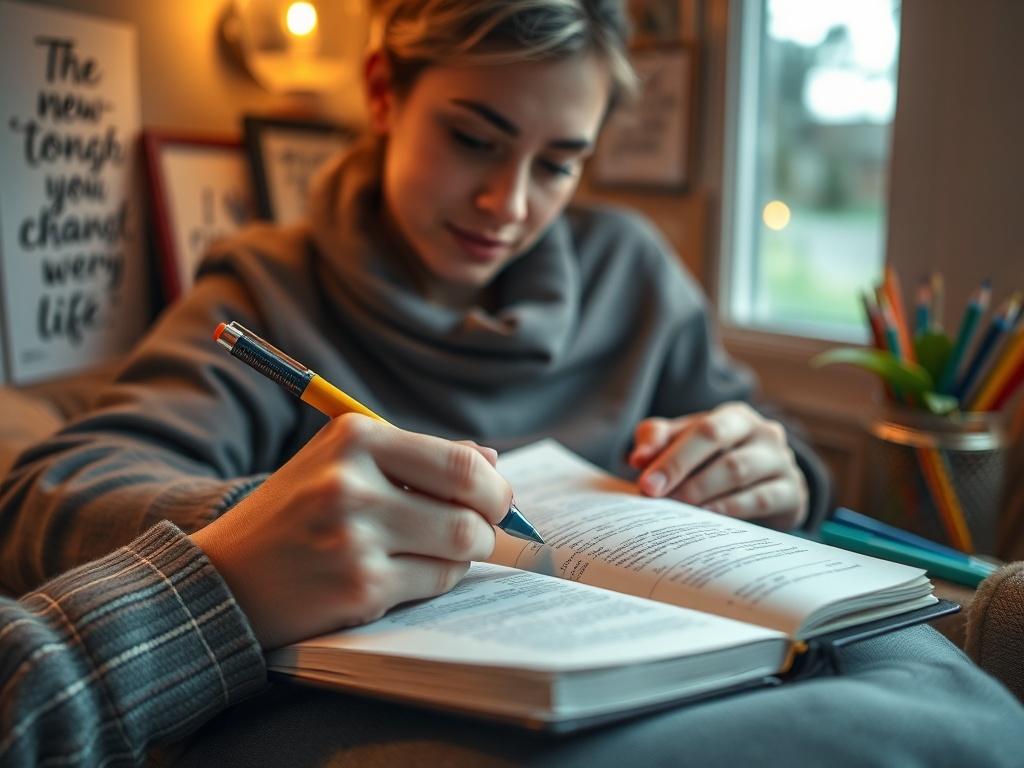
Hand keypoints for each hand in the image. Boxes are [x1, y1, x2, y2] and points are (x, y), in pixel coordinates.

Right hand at [191, 416, 511, 648]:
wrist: (225, 577)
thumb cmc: (295, 514)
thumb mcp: (342, 462)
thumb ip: (416, 456)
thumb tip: (491, 460)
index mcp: (354, 437)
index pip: (460, 463)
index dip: (494, 487)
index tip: (495, 499)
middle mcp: (352, 483)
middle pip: (470, 510)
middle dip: (489, 525)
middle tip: (481, 530)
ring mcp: (354, 539)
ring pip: (459, 549)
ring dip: (465, 554)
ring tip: (442, 550)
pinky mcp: (357, 587)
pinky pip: (434, 582)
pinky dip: (435, 578)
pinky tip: (407, 572)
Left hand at [627, 402, 807, 529]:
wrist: (765, 490)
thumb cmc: (714, 462)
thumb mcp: (684, 444)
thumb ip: (657, 441)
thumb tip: (638, 458)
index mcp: (735, 417)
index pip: (703, 430)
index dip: (673, 456)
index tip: (647, 484)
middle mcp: (764, 433)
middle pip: (721, 447)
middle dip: (682, 472)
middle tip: (655, 497)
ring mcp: (782, 462)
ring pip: (739, 472)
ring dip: (702, 493)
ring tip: (676, 510)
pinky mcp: (793, 493)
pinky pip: (761, 500)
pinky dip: (731, 510)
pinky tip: (708, 520)